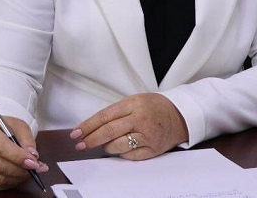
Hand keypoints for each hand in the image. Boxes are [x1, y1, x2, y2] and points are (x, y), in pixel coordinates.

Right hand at [0, 117, 49, 189]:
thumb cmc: (4, 129)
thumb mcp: (17, 126)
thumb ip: (26, 139)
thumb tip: (33, 156)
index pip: (0, 147)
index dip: (18, 157)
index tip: (33, 162)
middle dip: (20, 170)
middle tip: (35, 169)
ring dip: (17, 178)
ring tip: (29, 173)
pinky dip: (10, 183)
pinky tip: (19, 176)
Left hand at [70, 93, 188, 160]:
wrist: (180, 115)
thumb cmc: (154, 107)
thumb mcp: (134, 101)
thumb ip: (116, 113)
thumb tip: (93, 128)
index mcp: (133, 104)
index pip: (104, 116)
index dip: (88, 126)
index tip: (76, 133)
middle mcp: (140, 119)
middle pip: (109, 131)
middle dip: (91, 139)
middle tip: (80, 145)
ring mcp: (147, 135)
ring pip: (118, 145)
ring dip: (106, 147)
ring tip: (104, 145)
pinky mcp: (153, 149)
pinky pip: (131, 155)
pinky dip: (121, 153)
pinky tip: (119, 149)